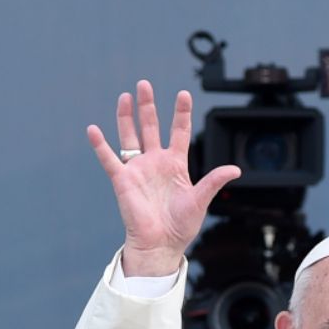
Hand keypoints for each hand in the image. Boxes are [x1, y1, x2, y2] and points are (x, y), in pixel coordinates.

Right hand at [87, 79, 239, 276]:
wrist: (161, 244)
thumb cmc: (180, 226)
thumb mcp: (201, 200)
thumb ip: (214, 181)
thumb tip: (235, 169)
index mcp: (176, 164)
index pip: (179, 132)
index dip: (181, 113)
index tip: (183, 94)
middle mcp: (155, 162)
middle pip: (151, 127)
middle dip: (148, 106)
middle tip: (144, 84)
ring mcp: (138, 170)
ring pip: (130, 137)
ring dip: (127, 117)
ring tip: (125, 96)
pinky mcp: (123, 181)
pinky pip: (109, 160)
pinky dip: (100, 146)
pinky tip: (93, 130)